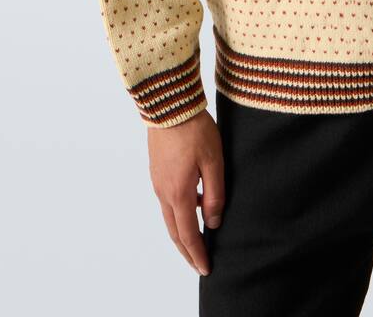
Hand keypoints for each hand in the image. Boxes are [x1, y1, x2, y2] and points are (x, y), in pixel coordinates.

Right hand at [147, 108, 224, 276]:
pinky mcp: (157, 170)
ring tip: (197, 240)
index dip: (197, 254)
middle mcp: (164, 191)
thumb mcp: (214, 161)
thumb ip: (215, 194)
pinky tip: (193, 206)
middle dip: (187, 250)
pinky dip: (178, 214)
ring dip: (182, 232)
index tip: (206, 268)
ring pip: (169, 216)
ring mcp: (158, 181)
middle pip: (174, 231)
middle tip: (199, 264)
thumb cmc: (194, 129)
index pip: (188, 234)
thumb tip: (213, 222)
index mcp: (179, 193)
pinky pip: (167, 200)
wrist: (169, 103)